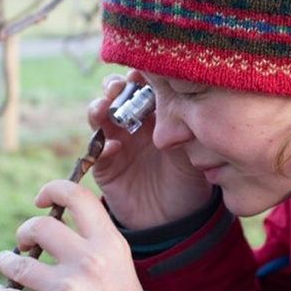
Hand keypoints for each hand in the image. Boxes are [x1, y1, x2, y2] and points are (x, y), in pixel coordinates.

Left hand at [0, 180, 144, 290]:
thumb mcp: (118, 265)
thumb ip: (93, 241)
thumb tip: (55, 218)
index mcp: (109, 244)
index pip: (79, 198)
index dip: (54, 189)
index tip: (41, 199)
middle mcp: (89, 261)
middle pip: (40, 227)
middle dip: (24, 232)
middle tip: (23, 242)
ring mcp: (67, 288)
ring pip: (18, 263)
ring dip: (6, 262)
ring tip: (5, 263)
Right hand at [88, 70, 211, 229]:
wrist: (176, 219)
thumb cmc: (189, 181)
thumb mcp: (194, 152)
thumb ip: (185, 128)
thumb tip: (182, 101)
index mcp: (155, 114)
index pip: (143, 86)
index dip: (139, 75)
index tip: (141, 70)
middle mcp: (132, 123)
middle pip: (115, 94)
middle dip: (114, 86)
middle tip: (120, 86)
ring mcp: (116, 142)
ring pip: (99, 117)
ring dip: (99, 108)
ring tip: (105, 107)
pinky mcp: (104, 167)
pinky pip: (97, 152)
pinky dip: (102, 146)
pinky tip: (115, 147)